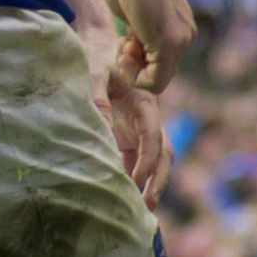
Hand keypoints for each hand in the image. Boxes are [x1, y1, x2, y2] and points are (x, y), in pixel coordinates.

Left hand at [95, 50, 168, 198]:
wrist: (98, 46)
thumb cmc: (97, 58)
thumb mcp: (93, 74)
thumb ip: (97, 100)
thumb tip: (101, 130)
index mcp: (145, 104)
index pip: (154, 137)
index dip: (147, 160)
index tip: (135, 180)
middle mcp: (146, 120)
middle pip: (163, 154)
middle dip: (158, 180)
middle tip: (146, 205)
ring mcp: (138, 130)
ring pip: (152, 161)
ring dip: (149, 184)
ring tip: (138, 210)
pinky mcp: (126, 137)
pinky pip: (134, 162)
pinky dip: (132, 180)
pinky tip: (121, 198)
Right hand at [103, 0, 195, 94]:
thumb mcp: (135, 15)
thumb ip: (138, 35)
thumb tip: (133, 50)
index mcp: (180, 30)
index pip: (160, 67)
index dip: (137, 63)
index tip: (124, 43)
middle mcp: (186, 37)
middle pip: (158, 76)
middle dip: (134, 68)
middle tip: (123, 45)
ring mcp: (181, 41)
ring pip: (156, 80)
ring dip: (132, 70)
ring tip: (124, 43)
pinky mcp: (171, 42)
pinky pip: (153, 80)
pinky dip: (133, 73)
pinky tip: (126, 47)